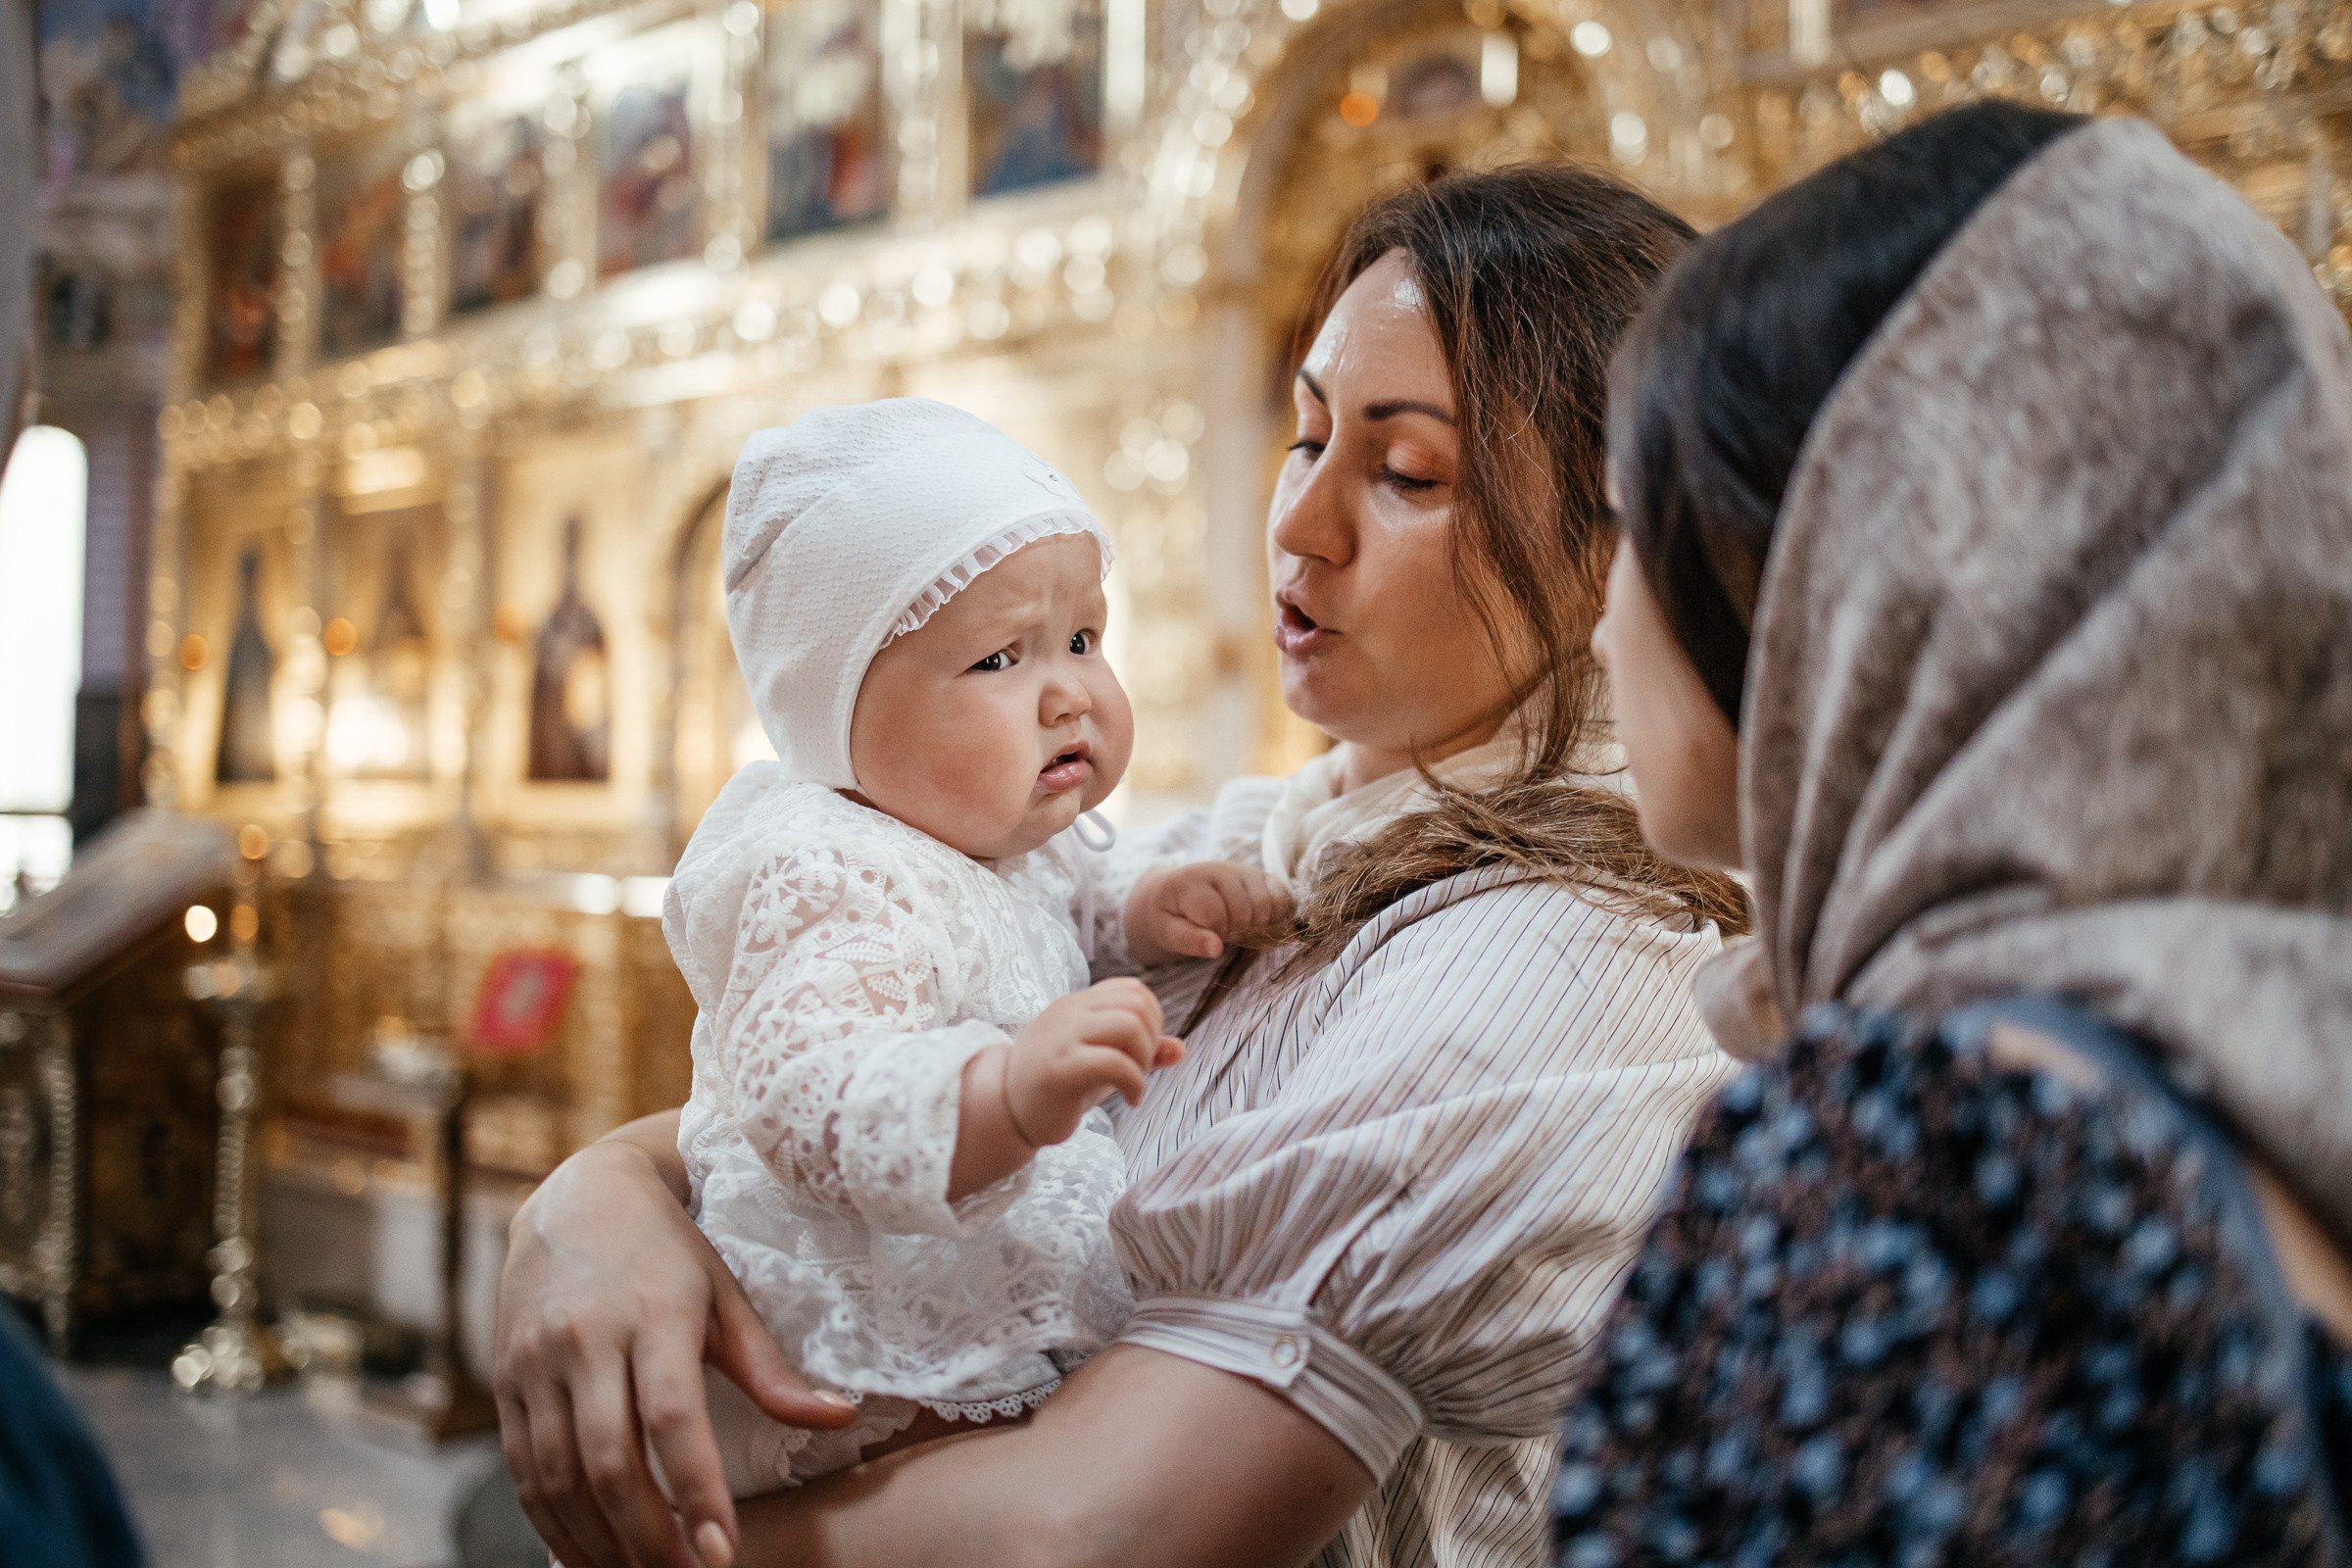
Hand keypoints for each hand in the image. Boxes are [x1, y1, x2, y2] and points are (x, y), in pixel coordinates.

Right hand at [492, 1116, 858, 1567]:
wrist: (576, 1197)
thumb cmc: (668, 1251)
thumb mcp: (725, 1295)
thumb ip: (772, 1368)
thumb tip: (842, 1415)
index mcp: (653, 1313)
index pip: (672, 1417)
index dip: (696, 1490)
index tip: (721, 1553)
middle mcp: (586, 1339)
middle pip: (609, 1462)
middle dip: (647, 1538)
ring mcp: (535, 1362)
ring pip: (558, 1477)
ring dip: (598, 1543)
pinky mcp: (505, 1382)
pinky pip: (523, 1471)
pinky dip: (554, 1524)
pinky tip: (590, 1555)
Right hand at [1002, 978, 1183, 1145]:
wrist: (1005, 1110)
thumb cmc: (1057, 1085)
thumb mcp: (1102, 1062)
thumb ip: (1139, 1052)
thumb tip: (1180, 1048)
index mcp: (1079, 1004)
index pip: (1133, 989)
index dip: (1153, 1019)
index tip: (1143, 1051)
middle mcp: (1070, 1012)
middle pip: (1137, 1003)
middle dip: (1152, 1039)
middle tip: (1140, 1069)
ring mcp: (1063, 1038)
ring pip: (1128, 1025)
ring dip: (1144, 1058)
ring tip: (1134, 1082)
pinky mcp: (1060, 1068)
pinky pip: (1114, 1062)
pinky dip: (1135, 1083)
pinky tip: (1131, 1100)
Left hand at [1125, 861, 1292, 965]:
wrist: (1174, 892)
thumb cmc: (1169, 916)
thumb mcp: (1167, 932)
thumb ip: (1189, 941)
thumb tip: (1216, 949)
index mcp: (1190, 881)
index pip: (1215, 916)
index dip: (1214, 934)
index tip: (1205, 934)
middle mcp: (1219, 868)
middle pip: (1244, 911)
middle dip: (1234, 930)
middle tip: (1221, 931)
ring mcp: (1242, 869)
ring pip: (1266, 905)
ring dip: (1254, 924)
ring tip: (1235, 924)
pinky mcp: (1261, 875)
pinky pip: (1282, 896)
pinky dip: (1275, 914)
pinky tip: (1257, 920)